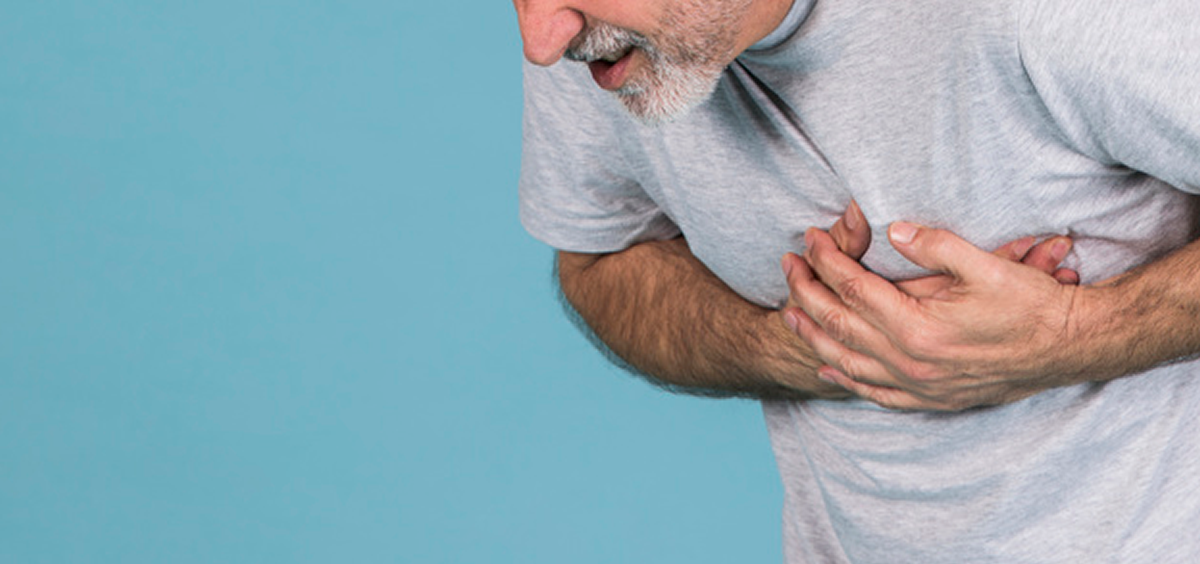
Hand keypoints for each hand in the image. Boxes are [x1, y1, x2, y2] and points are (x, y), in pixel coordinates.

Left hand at [781, 222, 1080, 410]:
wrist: (1070, 348)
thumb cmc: (1032, 304)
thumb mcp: (987, 265)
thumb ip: (937, 246)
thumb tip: (895, 229)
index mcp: (918, 328)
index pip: (853, 289)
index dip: (826, 260)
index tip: (810, 237)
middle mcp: (910, 363)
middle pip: (838, 325)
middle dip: (805, 291)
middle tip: (787, 263)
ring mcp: (918, 386)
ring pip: (846, 362)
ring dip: (813, 334)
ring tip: (789, 310)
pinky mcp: (930, 399)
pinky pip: (874, 393)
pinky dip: (846, 379)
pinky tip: (828, 368)